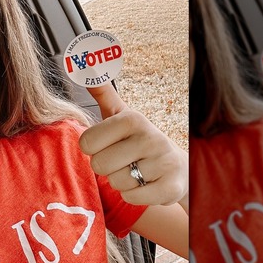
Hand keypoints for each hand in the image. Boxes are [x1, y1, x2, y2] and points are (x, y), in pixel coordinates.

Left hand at [79, 84, 187, 205]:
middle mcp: (150, 137)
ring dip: (121, 182)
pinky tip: (145, 184)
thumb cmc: (138, 140)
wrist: (178, 167)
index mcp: (132, 118)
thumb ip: (101, 92)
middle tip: (122, 160)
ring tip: (136, 171)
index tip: (108, 145)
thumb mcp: (121, 114)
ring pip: (116, 182)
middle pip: (99, 164)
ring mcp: (163, 162)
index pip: (87, 143)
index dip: (93, 149)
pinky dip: (134, 195)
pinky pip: (131, 198)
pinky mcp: (170, 187)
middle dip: (106, 167)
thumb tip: (83, 64)